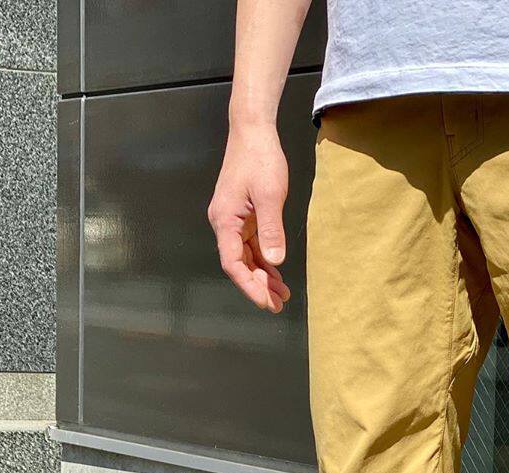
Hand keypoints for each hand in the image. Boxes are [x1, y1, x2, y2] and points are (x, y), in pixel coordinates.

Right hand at [208, 121, 290, 312]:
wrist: (253, 132)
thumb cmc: (260, 160)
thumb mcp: (269, 195)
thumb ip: (271, 229)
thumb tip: (275, 261)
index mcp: (225, 221)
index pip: (233, 263)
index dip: (249, 285)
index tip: (265, 301)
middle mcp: (225, 224)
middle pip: (239, 264)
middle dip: (258, 286)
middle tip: (279, 305)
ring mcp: (234, 222)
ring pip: (246, 258)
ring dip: (263, 277)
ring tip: (283, 295)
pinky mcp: (244, 217)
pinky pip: (252, 246)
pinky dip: (264, 262)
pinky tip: (277, 275)